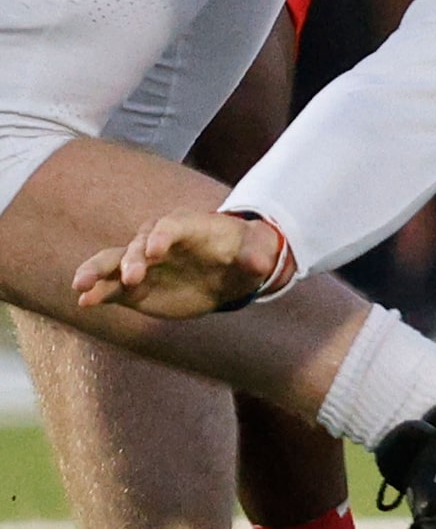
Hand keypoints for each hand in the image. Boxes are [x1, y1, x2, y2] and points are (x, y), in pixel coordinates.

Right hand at [73, 211, 282, 318]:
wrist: (226, 272)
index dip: (162, 236)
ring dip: (96, 272)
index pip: (170, 226)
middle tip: (134, 278)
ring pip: (113, 263)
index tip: (156, 251)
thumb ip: (256, 256)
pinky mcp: (133, 287)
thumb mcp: (254, 252)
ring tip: (80, 286)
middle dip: (134, 259)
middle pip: (138, 245)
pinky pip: (111, 288)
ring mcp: (142, 264)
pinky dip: (97, 293)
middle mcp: (157, 243)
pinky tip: (85, 302)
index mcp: (187, 227)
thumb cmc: (241, 253)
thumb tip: (262, 264)